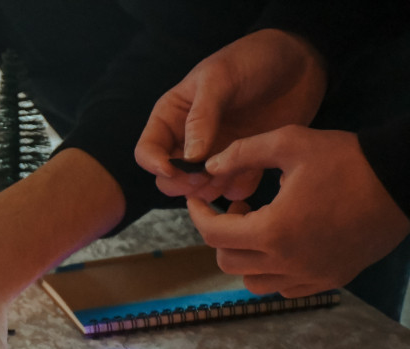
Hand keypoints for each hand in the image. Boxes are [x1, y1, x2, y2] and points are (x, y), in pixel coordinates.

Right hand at [135, 29, 326, 201]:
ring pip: (197, 190)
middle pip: (168, 179)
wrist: (299, 61)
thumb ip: (201, 117)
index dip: (154, 165)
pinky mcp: (243, 163)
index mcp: (172, 117)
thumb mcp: (220, 79)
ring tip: (230, 173)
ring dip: (210, 190)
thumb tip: (189, 159)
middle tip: (205, 176)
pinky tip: (252, 173)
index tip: (174, 169)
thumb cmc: (253, 60)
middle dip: (183, 183)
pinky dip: (238, 189)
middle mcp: (188, 140)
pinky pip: (232, 189)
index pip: (147, 151)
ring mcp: (215, 154)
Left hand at [190, 125, 409, 296]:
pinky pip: (284, 288)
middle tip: (238, 209)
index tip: (198, 200)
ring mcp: (309, 276)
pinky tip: (283, 244)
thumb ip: (243, 152)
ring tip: (260, 227)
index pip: (213, 234)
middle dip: (222, 234)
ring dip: (245, 257)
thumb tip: (208, 167)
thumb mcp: (291, 142)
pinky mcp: (329, 280)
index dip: (198, 215)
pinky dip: (272, 271)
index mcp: (272, 231)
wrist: (402, 180)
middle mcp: (287, 263)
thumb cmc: (347, 159)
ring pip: (253, 281)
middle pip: (228, 261)